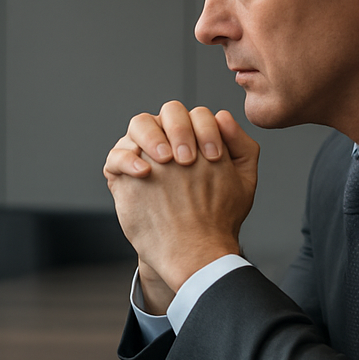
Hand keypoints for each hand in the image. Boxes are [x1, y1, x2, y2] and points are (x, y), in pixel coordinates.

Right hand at [104, 102, 258, 301]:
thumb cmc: (216, 212)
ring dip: (152, 135)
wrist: (192, 247)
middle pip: (168, 112)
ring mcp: (144, 155)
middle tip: (186, 159)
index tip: (213, 158)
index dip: (206, 130)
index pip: (197, 115)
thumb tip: (223, 116)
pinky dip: (127, 159)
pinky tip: (144, 174)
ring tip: (164, 160)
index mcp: (195, 137)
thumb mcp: (242, 181)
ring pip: (139, 124)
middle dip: (179, 129)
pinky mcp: (122, 174)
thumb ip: (242, 146)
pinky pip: (116, 155)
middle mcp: (168, 140)